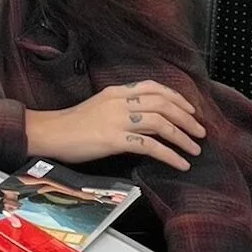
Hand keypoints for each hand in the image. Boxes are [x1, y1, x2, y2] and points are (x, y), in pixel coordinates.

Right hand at [25, 81, 204, 171]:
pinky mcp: (113, 140)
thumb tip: (150, 118)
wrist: (50, 133)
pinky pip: (149, 146)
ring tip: (194, 150)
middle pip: (163, 104)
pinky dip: (169, 155)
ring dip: (182, 137)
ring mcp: (116, 120)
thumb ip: (124, 107)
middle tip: (200, 132)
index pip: (154, 87)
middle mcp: (119, 102)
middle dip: (187, 118)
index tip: (191, 110)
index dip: (177, 98)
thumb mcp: (101, 106)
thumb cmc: (73, 124)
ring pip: (160, 123)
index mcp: (117, 91)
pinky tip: (179, 163)